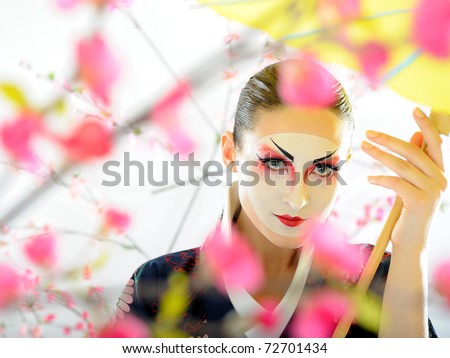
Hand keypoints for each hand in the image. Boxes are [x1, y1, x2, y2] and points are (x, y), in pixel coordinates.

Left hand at [360, 107, 446, 252]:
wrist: (411, 241)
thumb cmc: (408, 211)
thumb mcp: (413, 184)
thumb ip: (414, 163)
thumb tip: (414, 136)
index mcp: (440, 173)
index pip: (436, 144)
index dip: (427, 126)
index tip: (416, 109)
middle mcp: (441, 179)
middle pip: (413, 151)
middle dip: (388, 140)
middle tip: (368, 133)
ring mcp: (433, 191)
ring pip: (402, 165)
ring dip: (379, 155)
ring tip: (363, 148)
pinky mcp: (420, 201)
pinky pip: (396, 183)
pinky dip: (380, 179)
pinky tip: (369, 180)